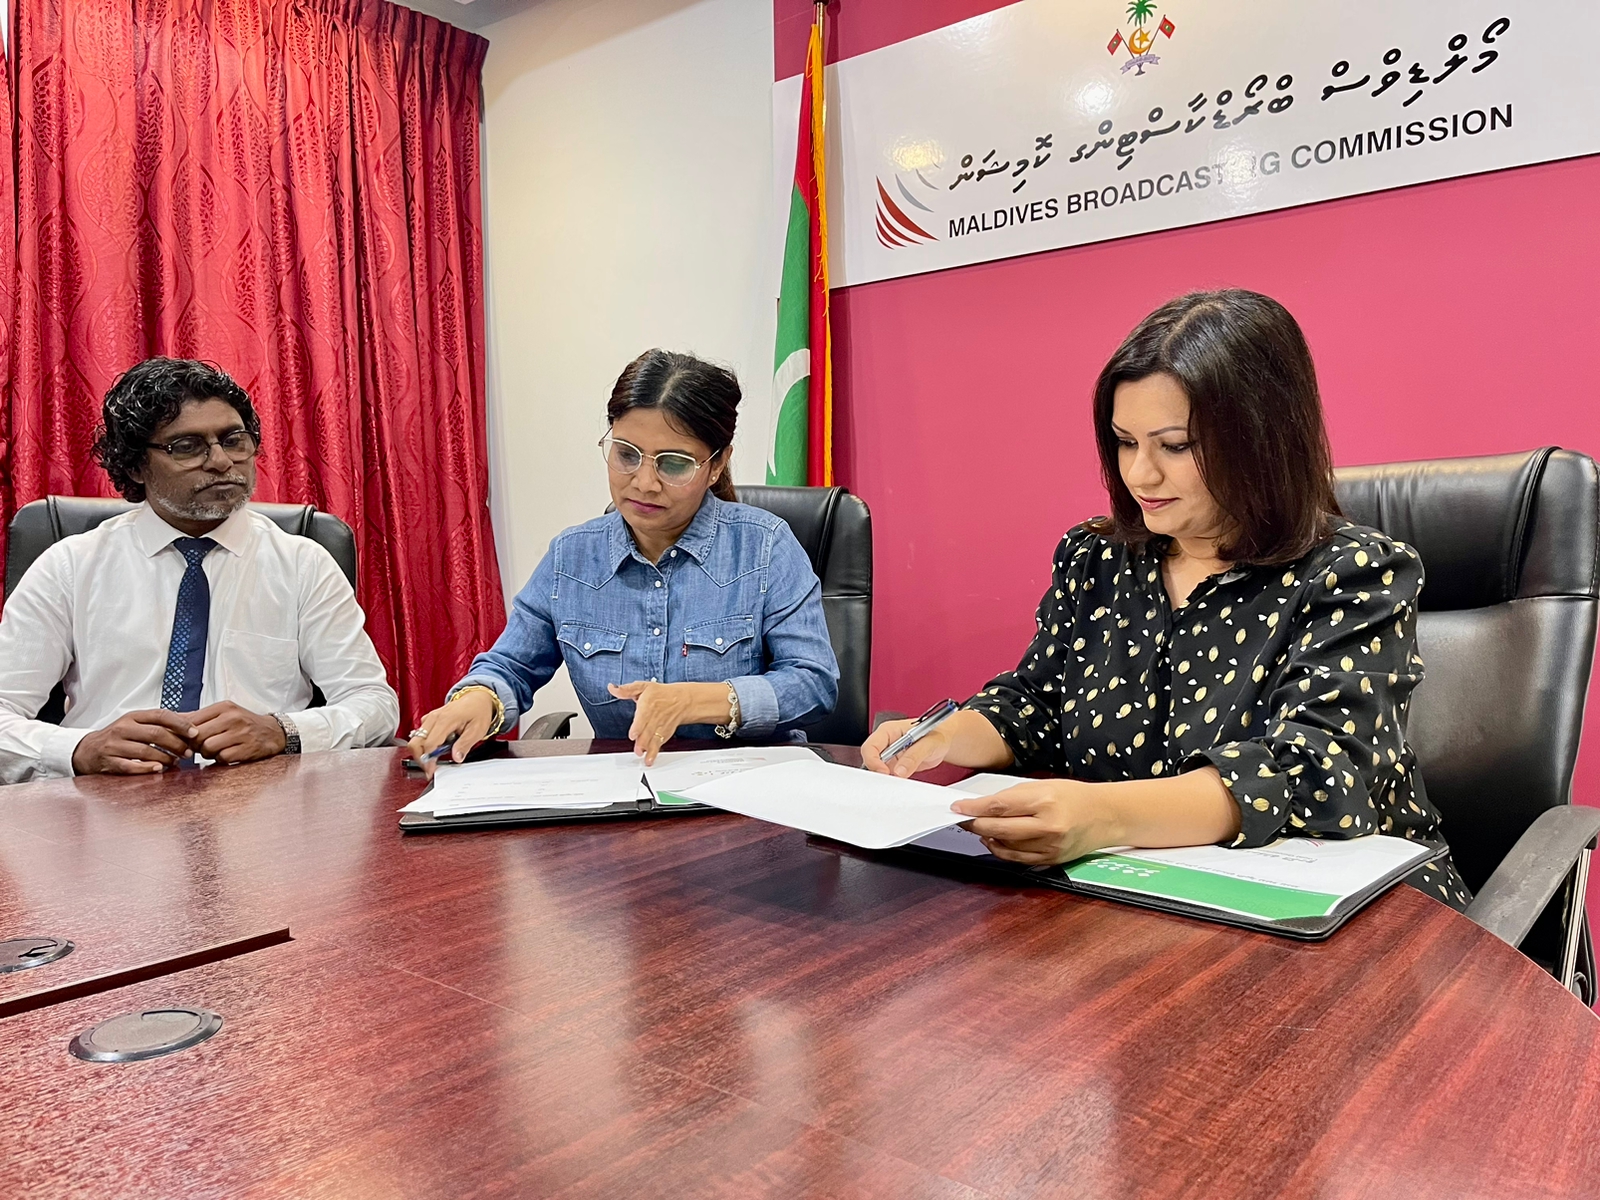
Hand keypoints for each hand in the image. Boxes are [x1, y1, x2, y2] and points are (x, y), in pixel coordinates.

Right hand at [71, 709, 200, 774]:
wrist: (87, 750)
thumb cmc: (119, 737)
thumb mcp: (136, 724)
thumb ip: (160, 723)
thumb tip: (192, 719)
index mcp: (133, 717)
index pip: (161, 715)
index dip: (180, 724)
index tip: (195, 732)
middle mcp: (123, 728)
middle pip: (156, 734)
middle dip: (177, 744)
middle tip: (189, 752)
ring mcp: (114, 745)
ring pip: (146, 751)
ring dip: (166, 758)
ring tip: (176, 762)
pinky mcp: (108, 762)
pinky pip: (130, 766)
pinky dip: (146, 768)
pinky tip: (158, 769)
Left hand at [184, 702, 287, 764]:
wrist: (273, 732)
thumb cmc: (244, 723)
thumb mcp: (224, 713)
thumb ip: (199, 717)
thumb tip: (172, 720)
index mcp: (224, 707)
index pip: (192, 720)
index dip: (184, 733)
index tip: (187, 738)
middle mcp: (233, 718)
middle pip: (197, 736)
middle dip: (196, 745)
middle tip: (201, 746)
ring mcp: (241, 733)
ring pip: (208, 748)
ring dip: (208, 753)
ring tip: (215, 750)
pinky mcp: (247, 749)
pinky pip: (222, 758)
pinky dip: (221, 759)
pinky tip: (227, 754)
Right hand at [408, 688, 498, 779]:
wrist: (476, 699)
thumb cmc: (478, 712)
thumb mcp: (477, 730)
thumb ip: (465, 744)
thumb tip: (456, 757)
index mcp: (445, 720)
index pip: (429, 744)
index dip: (428, 760)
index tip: (431, 771)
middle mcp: (433, 718)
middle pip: (415, 743)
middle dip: (420, 759)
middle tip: (430, 768)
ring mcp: (430, 718)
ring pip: (415, 739)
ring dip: (422, 752)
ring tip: (436, 758)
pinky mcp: (429, 720)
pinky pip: (420, 735)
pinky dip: (424, 745)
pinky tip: (438, 748)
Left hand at [608, 680, 727, 765]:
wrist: (682, 700)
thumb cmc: (661, 694)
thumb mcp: (643, 687)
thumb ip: (626, 690)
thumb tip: (612, 688)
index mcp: (648, 705)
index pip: (643, 717)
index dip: (638, 727)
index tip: (633, 735)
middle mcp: (654, 718)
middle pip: (648, 731)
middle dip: (643, 742)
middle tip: (638, 750)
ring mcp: (660, 727)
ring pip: (654, 740)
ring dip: (649, 750)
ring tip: (644, 758)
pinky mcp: (664, 735)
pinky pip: (658, 744)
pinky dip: (654, 753)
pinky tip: (649, 759)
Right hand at [861, 718, 952, 776]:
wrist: (945, 740)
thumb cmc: (937, 734)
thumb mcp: (929, 743)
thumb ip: (914, 756)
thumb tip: (899, 772)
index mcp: (889, 730)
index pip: (871, 746)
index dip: (873, 761)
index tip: (884, 773)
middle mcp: (886, 742)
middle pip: (870, 759)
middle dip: (878, 772)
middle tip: (892, 781)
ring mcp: (889, 754)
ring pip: (877, 769)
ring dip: (886, 778)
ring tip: (901, 781)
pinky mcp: (894, 765)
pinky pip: (888, 776)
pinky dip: (893, 781)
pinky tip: (902, 782)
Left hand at [949, 780, 1117, 865]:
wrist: (1107, 815)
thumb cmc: (1075, 796)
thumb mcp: (1043, 786)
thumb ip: (1013, 797)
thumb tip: (983, 805)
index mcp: (1046, 802)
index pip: (1000, 806)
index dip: (975, 808)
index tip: (959, 808)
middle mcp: (1049, 827)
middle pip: (1000, 829)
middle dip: (976, 824)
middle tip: (963, 819)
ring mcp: (1050, 847)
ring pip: (1006, 846)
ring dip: (986, 837)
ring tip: (978, 828)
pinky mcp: (1051, 860)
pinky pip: (1018, 859)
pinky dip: (1001, 851)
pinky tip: (994, 841)